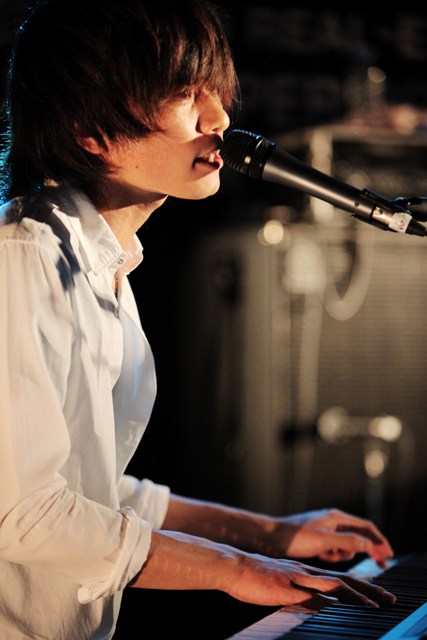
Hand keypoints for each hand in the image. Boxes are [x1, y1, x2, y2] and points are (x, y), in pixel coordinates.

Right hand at [225, 553, 395, 607]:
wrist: (233, 566)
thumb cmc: (252, 578)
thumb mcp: (280, 586)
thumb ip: (298, 594)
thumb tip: (313, 607)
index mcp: (304, 571)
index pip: (339, 578)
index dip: (360, 586)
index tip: (377, 596)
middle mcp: (305, 572)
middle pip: (343, 579)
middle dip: (368, 590)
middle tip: (388, 599)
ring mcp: (297, 578)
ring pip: (333, 584)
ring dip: (356, 595)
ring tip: (375, 604)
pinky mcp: (287, 586)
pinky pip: (314, 593)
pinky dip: (333, 599)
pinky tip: (342, 606)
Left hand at [268, 508, 393, 567]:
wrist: (272, 538)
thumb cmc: (295, 538)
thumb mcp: (324, 541)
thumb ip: (347, 542)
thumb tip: (369, 544)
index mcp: (336, 517)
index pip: (366, 527)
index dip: (380, 541)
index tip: (388, 555)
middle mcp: (333, 520)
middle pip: (359, 534)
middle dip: (369, 549)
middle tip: (380, 564)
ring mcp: (325, 527)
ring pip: (346, 543)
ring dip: (345, 553)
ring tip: (331, 557)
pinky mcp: (318, 536)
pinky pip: (334, 547)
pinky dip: (333, 554)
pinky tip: (324, 557)